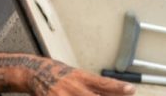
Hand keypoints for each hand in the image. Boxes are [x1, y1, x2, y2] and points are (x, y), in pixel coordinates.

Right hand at [0, 51, 134, 95]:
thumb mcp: (77, 74)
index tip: (131, 89)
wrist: (33, 72)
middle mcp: (74, 86)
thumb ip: (94, 85)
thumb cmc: (57, 73)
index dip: (118, 87)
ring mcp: (63, 95)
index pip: (103, 83)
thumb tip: (118, 91)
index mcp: (81, 77)